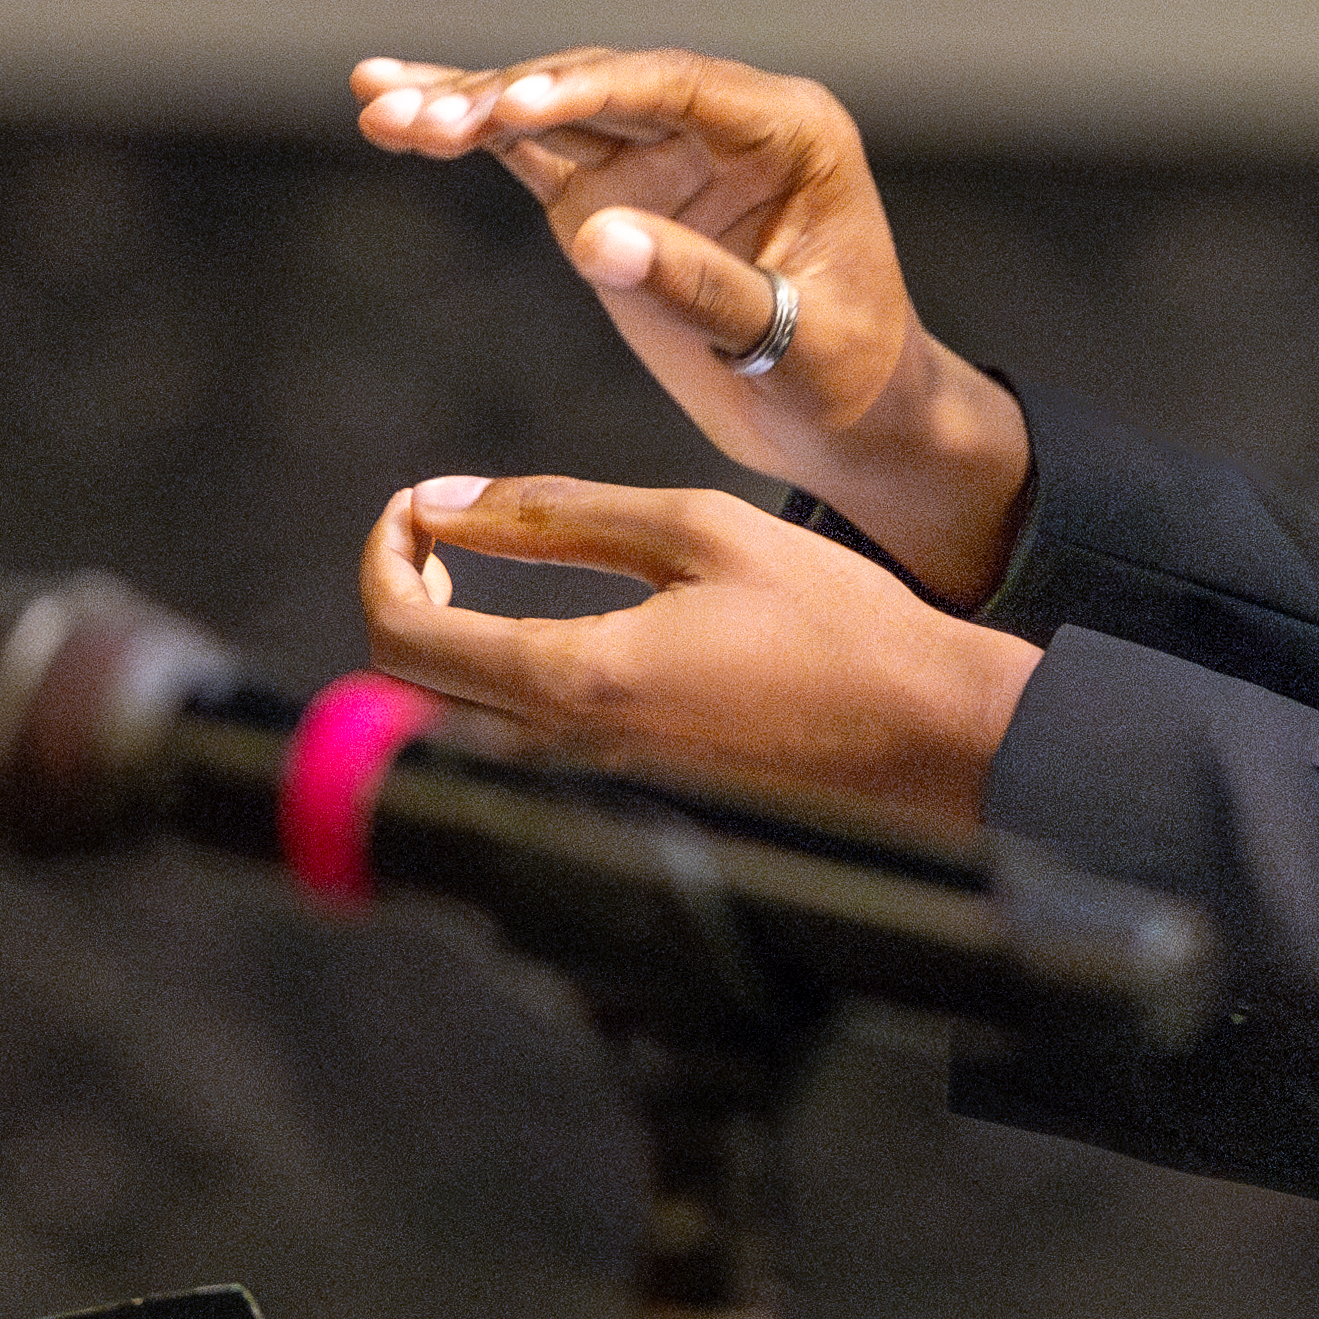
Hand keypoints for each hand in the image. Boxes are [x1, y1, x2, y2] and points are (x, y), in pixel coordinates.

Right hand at [348, 46, 1028, 605]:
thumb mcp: (792, 343)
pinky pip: (533, 152)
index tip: (510, 108)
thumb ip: (702, 287)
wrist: (851, 421)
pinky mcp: (613, 193)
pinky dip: (469, 135)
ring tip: (376, 103)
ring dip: (465, 106)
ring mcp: (661, 153)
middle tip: (418, 118)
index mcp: (788, 131)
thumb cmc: (847, 378)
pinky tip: (393, 110)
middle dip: (505, 99)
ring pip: (553, 112)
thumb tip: (593, 239)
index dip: (590, 90)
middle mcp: (721, 123)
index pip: (675, 87)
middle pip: (600, 87)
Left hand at [363, 470, 1039, 821]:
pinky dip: (499, 693)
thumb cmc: (833, 623)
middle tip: (445, 538)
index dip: (383, 559)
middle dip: (406, 598)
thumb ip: (557, 514)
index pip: (402, 633)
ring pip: (457, 728)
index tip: (414, 511)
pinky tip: (559, 645)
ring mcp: (592, 802)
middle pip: (409, 691)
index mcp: (575, 682)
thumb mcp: (699, 531)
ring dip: (448, 649)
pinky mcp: (624, 816)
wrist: (935, 739)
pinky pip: (516, 759)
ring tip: (487, 581)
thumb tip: (439, 502)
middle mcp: (564, 762)